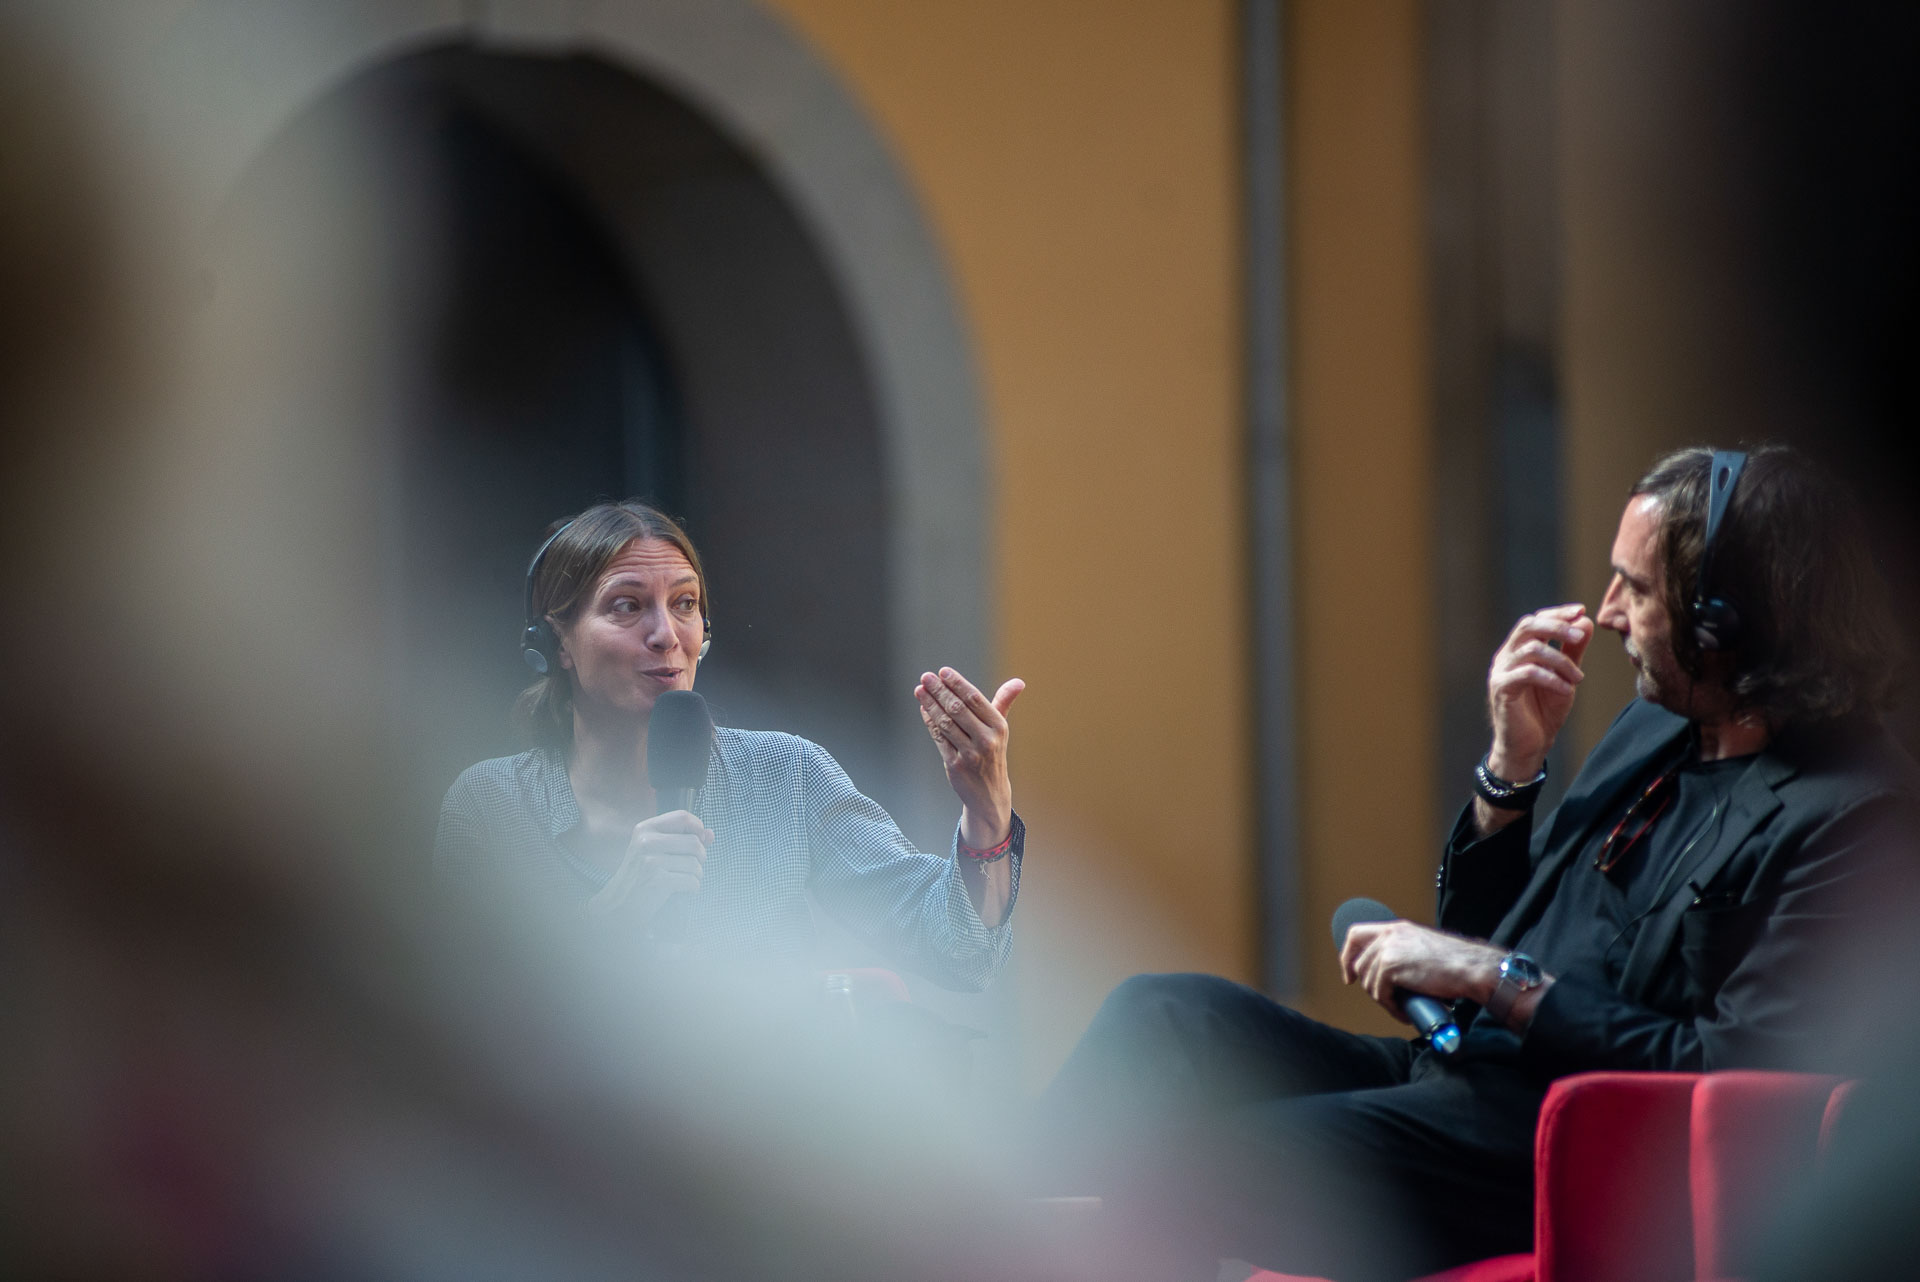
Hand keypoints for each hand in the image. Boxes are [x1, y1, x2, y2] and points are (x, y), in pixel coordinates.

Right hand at [589, 810, 713, 920]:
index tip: (698, 841)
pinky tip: (680, 890)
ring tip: (683, 880)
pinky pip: (692, 882)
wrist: (618, 904)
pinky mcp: (657, 881)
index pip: (683, 817)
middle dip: (700, 857)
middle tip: (690, 867)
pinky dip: (692, 889)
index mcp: (645, 829)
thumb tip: (710, 833)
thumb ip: (684, 840)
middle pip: (694, 842)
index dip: (698, 828)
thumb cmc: (641, 876)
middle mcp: (646, 841)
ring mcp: (651, 861)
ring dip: (696, 875)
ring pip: (695, 864)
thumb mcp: (656, 851)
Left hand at [915, 667, 1023, 848]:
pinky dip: (930, 721)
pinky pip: (939, 738)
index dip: (957, 684)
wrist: (989, 793)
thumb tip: (1018, 682)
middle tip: (926, 677)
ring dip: (930, 704)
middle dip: (940, 691)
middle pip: (958, 709)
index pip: (975, 699)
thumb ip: (1004, 702)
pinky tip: (924, 708)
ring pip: (945, 723)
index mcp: (999, 727)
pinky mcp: (955, 765)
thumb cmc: (993, 753)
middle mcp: (986, 740)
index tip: (943, 671)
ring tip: (920, 690)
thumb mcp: (1000, 729)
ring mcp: (969, 754)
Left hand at [1338, 920, 1503, 1024]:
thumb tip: (1388, 975)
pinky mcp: (1390, 966)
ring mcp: (1388, 949)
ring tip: (1402, 1007)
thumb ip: (1404, 952)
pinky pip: (1379, 993)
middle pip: (1360, 964)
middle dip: (1370, 986)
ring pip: (1369, 982)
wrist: (1471, 968)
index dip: (1347, 955)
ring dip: (1384, 1000)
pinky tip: (1404, 1012)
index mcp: (1396, 928)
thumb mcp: (1422, 948)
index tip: (1350, 975)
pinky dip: (1390, 1007)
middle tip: (1388, 999)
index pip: (1356, 934)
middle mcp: (1389, 935)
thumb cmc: (1455, 963)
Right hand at [1487, 604, 1593, 778]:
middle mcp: (1506, 656)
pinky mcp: (1501, 689)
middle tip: (1579, 635)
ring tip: (1578, 678)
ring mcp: (1500, 671)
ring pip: (1531, 649)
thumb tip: (1584, 622)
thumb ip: (1572, 650)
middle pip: (1528, 626)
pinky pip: (1527, 673)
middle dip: (1557, 626)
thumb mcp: (1564, 676)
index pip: (1535, 620)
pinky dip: (1551, 678)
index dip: (1557, 613)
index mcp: (1519, 649)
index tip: (1581, 611)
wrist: (1528, 746)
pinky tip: (1566, 689)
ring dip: (1560, 660)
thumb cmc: (1543, 711)